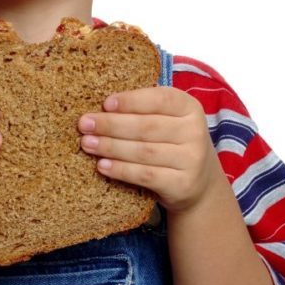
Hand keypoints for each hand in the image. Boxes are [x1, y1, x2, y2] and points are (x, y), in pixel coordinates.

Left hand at [78, 87, 226, 212]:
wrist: (199, 183)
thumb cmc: (171, 142)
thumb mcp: (166, 119)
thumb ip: (140, 111)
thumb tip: (98, 110)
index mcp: (189, 107)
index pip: (159, 99)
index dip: (131, 101)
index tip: (105, 103)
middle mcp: (195, 132)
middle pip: (146, 127)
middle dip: (111, 125)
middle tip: (84, 124)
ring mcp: (191, 160)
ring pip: (143, 152)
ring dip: (110, 147)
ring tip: (87, 144)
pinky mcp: (183, 184)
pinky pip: (146, 175)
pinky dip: (121, 170)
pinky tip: (102, 166)